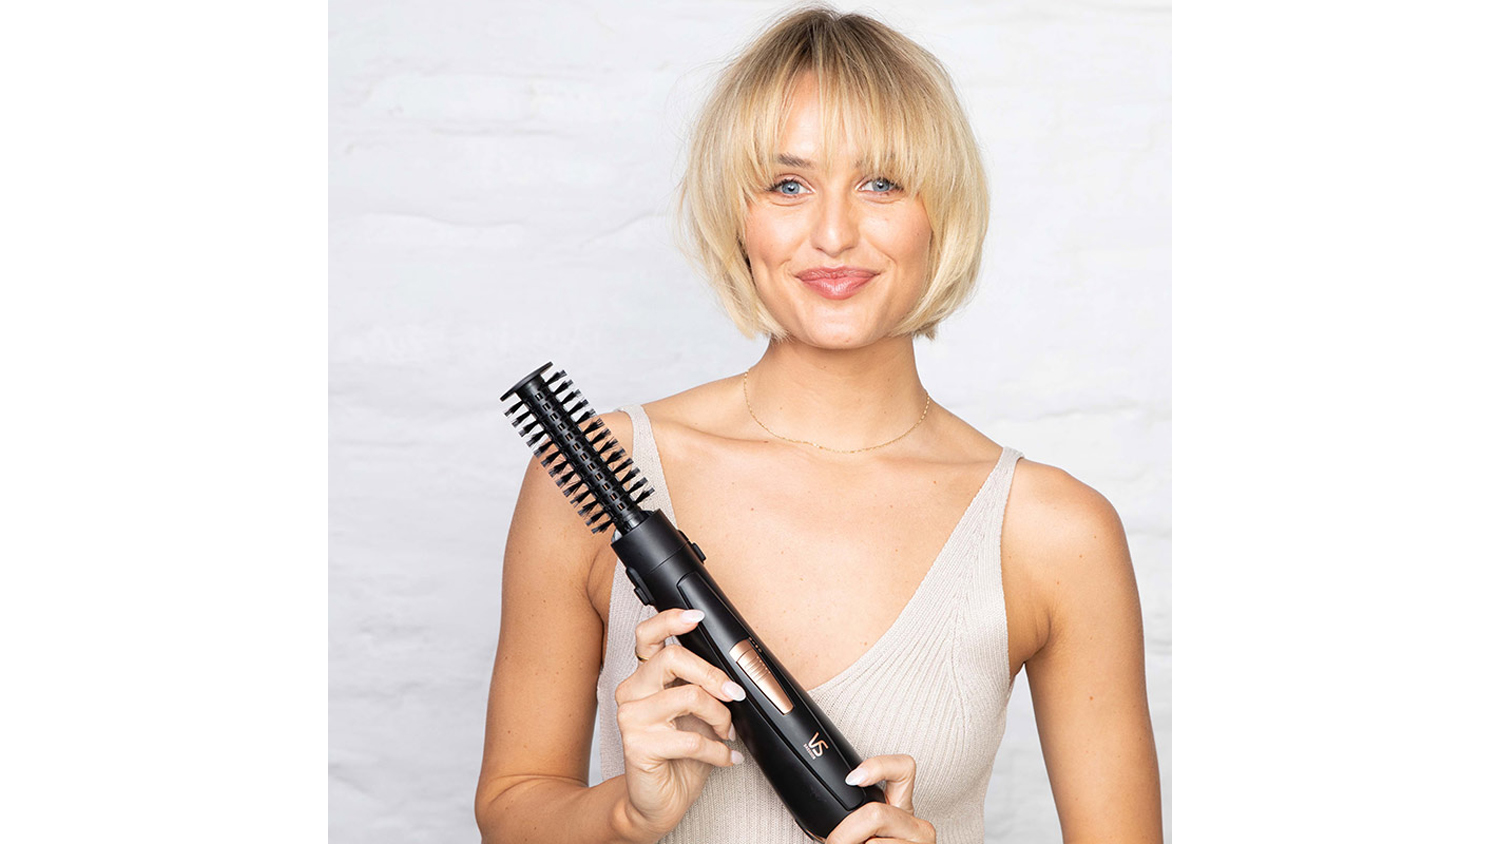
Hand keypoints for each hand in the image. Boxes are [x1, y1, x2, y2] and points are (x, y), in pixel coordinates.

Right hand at [614, 608, 747, 839]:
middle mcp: (631, 691)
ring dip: (720, 716)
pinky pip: (692, 739)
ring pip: (689, 696)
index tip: (697, 618)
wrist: (660, 802)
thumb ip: (702, 687)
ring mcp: (631, 718)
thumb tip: (734, 671)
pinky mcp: (637, 745)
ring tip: (728, 732)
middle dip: (713, 675)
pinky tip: (727, 758)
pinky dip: (719, 751)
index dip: (670, 621)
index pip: (647, 636)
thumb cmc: (680, 754)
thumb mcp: (695, 714)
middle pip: (673, 658)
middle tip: (735, 694)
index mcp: (644, 677)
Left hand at [825, 754, 936, 843]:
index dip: (878, 767)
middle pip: (875, 814)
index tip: (851, 779)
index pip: (904, 768)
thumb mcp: (862, 833)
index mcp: (901, 807)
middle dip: (845, 833)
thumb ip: (852, 816)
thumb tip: (812, 807)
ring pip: (872, 843)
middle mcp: (916, 824)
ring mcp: (919, 842)